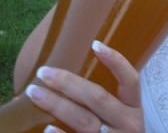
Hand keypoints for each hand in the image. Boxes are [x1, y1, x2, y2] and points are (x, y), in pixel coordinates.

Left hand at [26, 41, 143, 132]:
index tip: (95, 44)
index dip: (115, 61)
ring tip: (34, 92)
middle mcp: (128, 124)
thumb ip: (104, 101)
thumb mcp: (120, 118)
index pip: (130, 80)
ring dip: (57, 104)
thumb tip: (63, 78)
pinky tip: (47, 129)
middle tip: (43, 72)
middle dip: (68, 82)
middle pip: (97, 97)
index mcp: (134, 109)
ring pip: (84, 120)